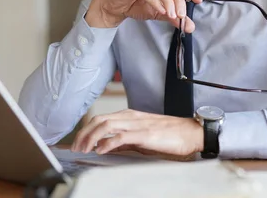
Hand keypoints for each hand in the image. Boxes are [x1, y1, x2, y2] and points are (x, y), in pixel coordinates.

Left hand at [70, 109, 203, 157]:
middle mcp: (130, 117)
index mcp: (129, 116)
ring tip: (84, 149)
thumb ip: (124, 140)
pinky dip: (108, 142)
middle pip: (99, 120)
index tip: (77, 142)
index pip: (100, 119)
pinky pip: (121, 136)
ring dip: (91, 138)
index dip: (85, 130)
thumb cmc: (170, 135)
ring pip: (106, 125)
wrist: (191, 132)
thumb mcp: (142, 138)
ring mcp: (137, 124)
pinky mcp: (145, 134)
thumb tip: (106, 147)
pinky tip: (101, 150)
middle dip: (83, 134)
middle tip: (75, 148)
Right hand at [85, 0, 201, 31]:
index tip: (198, 0)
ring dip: (168, 2)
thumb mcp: (160, 12)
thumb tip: (190, 27)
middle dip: (179, 1)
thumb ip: (175, 17)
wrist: (116, 6)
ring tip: (171, 15)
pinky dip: (155, 1)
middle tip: (182, 15)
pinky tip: (160, 10)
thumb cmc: (138, 4)